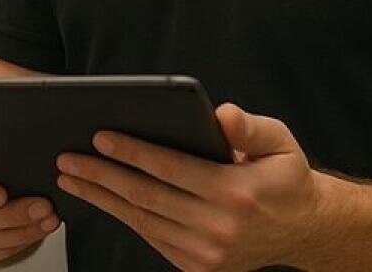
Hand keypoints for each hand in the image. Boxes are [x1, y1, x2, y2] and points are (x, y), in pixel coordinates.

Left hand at [54, 103, 318, 270]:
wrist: (304, 229)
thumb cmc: (284, 177)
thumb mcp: (279, 141)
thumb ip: (248, 126)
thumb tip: (220, 115)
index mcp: (236, 192)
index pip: (170, 168)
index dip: (132, 151)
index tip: (100, 136)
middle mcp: (219, 227)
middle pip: (146, 196)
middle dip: (101, 175)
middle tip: (67, 158)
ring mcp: (207, 253)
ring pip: (142, 221)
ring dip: (102, 198)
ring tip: (71, 178)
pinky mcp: (199, 266)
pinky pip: (152, 238)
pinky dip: (124, 217)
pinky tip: (102, 198)